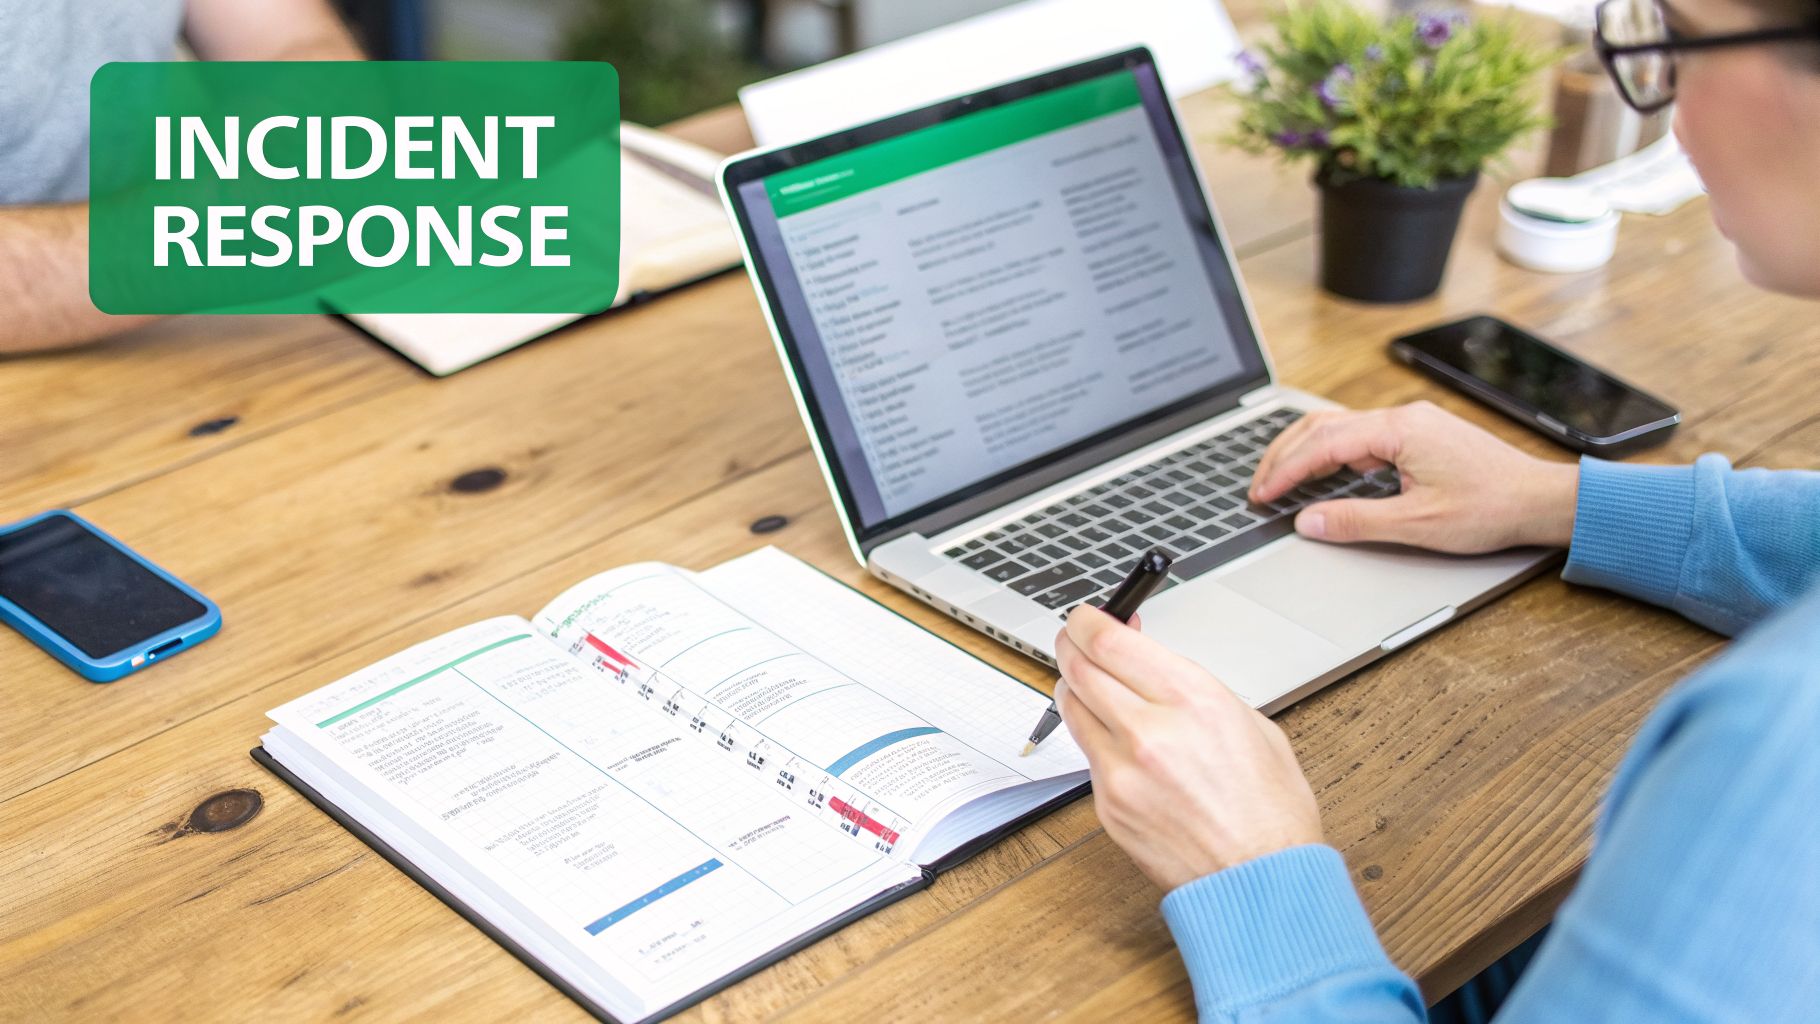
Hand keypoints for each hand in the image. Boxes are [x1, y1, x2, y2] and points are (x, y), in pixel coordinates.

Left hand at [1055, 607, 1322, 890]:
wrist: (1261, 880)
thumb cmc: (1268, 808)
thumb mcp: (1248, 722)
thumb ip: (1191, 688)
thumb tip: (1148, 661)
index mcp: (1193, 699)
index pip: (1111, 642)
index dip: (1087, 621)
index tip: (1085, 617)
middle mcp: (1151, 731)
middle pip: (1079, 668)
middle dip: (1071, 645)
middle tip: (1074, 639)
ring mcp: (1122, 771)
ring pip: (1071, 708)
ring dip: (1075, 687)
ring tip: (1090, 682)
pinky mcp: (1108, 805)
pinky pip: (1086, 754)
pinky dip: (1094, 736)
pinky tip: (1115, 738)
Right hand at [1250, 401, 1579, 553]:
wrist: (1542, 500)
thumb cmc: (1492, 507)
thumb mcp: (1418, 523)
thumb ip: (1357, 521)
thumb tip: (1309, 521)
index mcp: (1399, 430)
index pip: (1323, 444)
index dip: (1285, 470)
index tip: (1260, 493)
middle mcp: (1403, 418)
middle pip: (1324, 426)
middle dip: (1284, 456)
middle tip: (1258, 487)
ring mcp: (1411, 424)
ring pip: (1340, 428)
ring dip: (1305, 452)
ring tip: (1279, 480)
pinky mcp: (1419, 436)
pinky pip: (1361, 436)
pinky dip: (1331, 454)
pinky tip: (1322, 475)